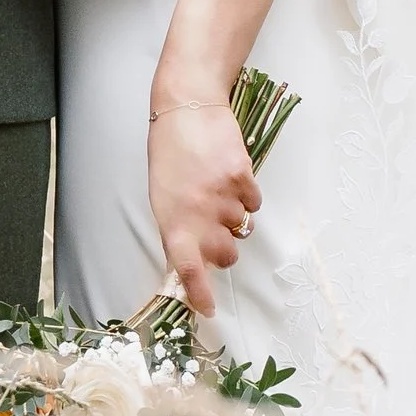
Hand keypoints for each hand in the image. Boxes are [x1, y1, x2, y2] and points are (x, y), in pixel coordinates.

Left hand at [148, 99, 260, 320]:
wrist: (187, 106)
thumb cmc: (169, 153)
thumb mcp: (161, 195)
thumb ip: (177, 228)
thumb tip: (194, 260)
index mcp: (172, 218)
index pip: (187, 268)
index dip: (199, 294)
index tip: (209, 310)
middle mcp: (198, 212)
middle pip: (226, 255)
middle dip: (223, 250)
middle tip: (214, 229)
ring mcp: (223, 195)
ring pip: (242, 228)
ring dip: (234, 219)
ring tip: (218, 191)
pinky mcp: (244, 177)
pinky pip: (255, 203)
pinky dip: (246, 196)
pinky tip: (231, 177)